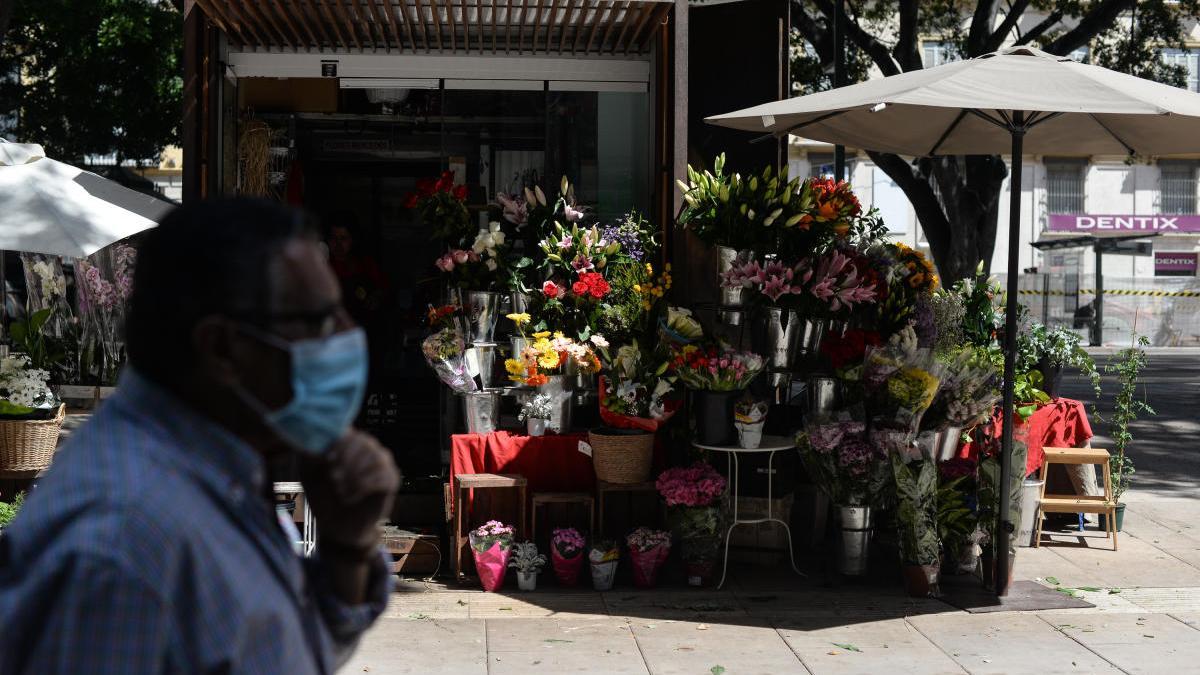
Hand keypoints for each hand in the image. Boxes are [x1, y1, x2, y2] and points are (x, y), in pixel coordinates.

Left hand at [299, 431, 400, 551]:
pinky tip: (355, 496)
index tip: (328, 461)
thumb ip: (309, 457)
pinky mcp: (391, 479)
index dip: (338, 444)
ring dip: (356, 476)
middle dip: (347, 462)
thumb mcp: (310, 477)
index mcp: (347, 442)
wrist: (339, 527)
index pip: (348, 432)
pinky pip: (385, 475)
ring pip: (376, 458)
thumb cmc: (323, 498)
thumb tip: (316, 446)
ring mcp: (381, 462)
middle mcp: (367, 447)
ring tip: (343, 491)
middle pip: (364, 442)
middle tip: (335, 480)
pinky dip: (367, 487)